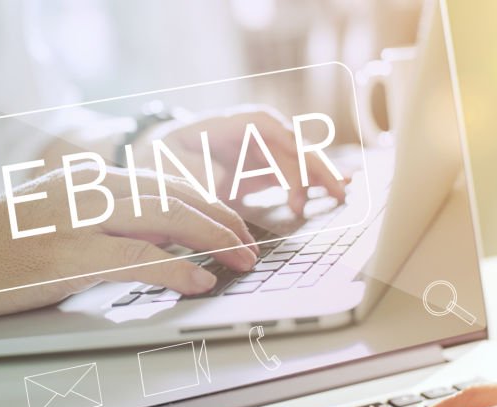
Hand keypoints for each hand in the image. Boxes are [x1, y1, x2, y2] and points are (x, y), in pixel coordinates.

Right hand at [0, 163, 259, 319]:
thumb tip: (164, 245)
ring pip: (166, 219)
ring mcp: (77, 221)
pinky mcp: (66, 257)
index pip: (168, 182)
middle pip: (177, 195)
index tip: (236, 224)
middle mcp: (89, 190)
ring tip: (241, 261)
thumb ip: (108, 223)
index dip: (211, 204)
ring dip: (214, 240)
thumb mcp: (59, 218)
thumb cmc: (0, 247)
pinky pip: (136, 260)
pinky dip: (175, 270)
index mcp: (91, 179)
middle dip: (224, 220)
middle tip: (251, 246)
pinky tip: (200, 282)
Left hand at [139, 107, 346, 215]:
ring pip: (297, 158)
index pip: (265, 128)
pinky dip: (312, 183)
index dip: (286, 152)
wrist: (152, 162)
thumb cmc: (158, 160)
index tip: (297, 182)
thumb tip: (226, 179)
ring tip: (344, 192)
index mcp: (228, 124)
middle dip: (314, 166)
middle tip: (335, 192)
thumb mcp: (168, 165)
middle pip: (290, 143)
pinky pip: (292, 174)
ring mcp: (258, 151)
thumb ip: (196, 172)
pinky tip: (335, 191)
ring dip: (320, 174)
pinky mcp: (261, 170)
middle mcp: (249, 133)